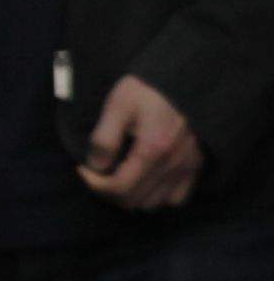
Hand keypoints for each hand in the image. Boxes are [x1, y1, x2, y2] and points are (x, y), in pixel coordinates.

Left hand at [79, 74, 203, 210]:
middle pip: (134, 201)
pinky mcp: (197, 166)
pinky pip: (177, 198)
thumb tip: (95, 166)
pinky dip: (157, 196)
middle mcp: (174, 165)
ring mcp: (188, 167)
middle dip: (108, 192)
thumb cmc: (149, 88)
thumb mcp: (118, 105)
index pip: (118, 188)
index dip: (94, 184)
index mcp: (153, 150)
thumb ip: (104, 138)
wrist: (187, 76)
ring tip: (117, 176)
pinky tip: (144, 179)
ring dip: (131, 196)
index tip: (83, 168)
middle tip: (97, 173)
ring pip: (154, 204)